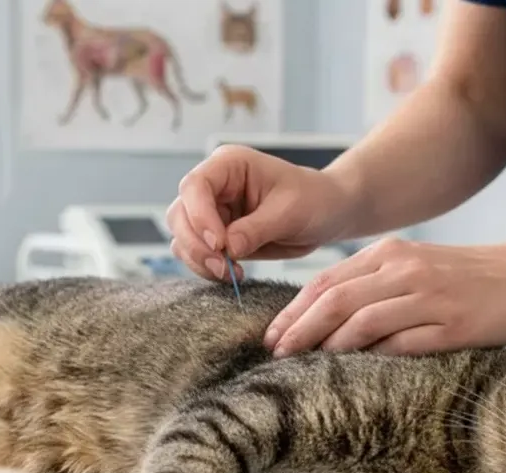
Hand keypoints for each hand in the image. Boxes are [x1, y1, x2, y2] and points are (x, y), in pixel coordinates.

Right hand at [167, 145, 357, 279]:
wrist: (325, 213)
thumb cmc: (313, 199)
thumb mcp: (290, 212)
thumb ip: (255, 229)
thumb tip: (226, 249)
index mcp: (229, 165)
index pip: (195, 186)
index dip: (200, 216)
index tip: (219, 244)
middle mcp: (214, 186)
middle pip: (180, 214)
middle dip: (197, 245)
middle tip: (223, 268)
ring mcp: (211, 211)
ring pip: (182, 237)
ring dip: (199, 261)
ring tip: (230, 274)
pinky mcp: (216, 236)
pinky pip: (195, 254)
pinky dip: (206, 268)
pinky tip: (232, 274)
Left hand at [263, 237, 505, 356]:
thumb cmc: (461, 278)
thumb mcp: (411, 266)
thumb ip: (371, 284)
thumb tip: (320, 318)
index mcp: (388, 253)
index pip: (326, 281)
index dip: (294, 310)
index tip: (271, 335)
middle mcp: (403, 270)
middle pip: (335, 300)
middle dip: (299, 329)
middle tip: (276, 353)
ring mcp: (427, 297)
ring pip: (361, 321)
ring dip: (326, 345)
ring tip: (303, 365)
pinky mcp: (450, 325)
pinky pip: (400, 343)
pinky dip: (370, 357)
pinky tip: (351, 371)